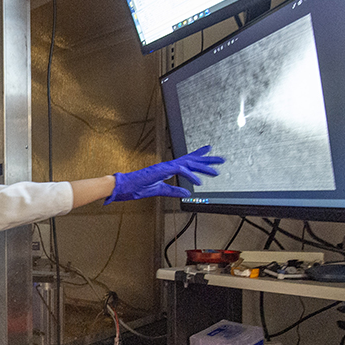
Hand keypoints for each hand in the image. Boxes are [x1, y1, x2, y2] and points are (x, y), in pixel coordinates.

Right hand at [105, 145, 223, 203]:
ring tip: (216, 172)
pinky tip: (198, 182)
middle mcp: (168, 165)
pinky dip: (190, 176)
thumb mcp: (160, 191)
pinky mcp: (162, 170)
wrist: (124, 187)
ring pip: (189, 164)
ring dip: (203, 167)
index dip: (197, 156)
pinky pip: (180, 171)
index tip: (208, 151)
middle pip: (191, 160)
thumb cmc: (137, 188)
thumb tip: (187, 193)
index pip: (186, 161)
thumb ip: (174, 191)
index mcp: (167, 169)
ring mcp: (165, 166)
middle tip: (220, 159)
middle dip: (206, 159)